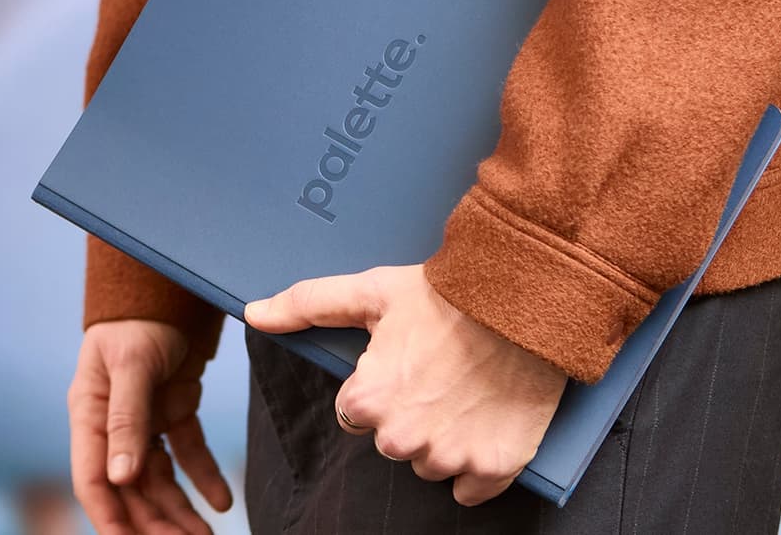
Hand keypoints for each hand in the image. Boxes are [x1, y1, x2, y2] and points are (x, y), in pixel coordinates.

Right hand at [68, 320, 232, 533]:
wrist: (168, 283)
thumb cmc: (139, 318)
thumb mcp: (132, 365)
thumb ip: (126, 419)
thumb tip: (119, 476)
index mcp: (89, 416)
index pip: (94, 481)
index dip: (111, 518)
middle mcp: (113, 425)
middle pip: (130, 489)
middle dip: (154, 524)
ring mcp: (145, 420)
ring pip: (159, 480)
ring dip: (179, 511)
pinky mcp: (175, 410)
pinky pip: (188, 453)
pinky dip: (203, 477)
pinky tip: (222, 502)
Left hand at [244, 264, 566, 505]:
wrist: (525, 299)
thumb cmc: (446, 294)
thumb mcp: (372, 292)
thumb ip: (308, 305)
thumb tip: (254, 312)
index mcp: (366, 402)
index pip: (354, 414)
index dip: (379, 386)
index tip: (408, 361)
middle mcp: (402, 439)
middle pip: (392, 442)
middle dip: (410, 414)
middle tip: (440, 371)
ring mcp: (450, 457)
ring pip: (431, 464)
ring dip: (443, 438)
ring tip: (467, 389)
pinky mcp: (494, 467)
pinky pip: (471, 490)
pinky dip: (478, 463)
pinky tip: (484, 423)